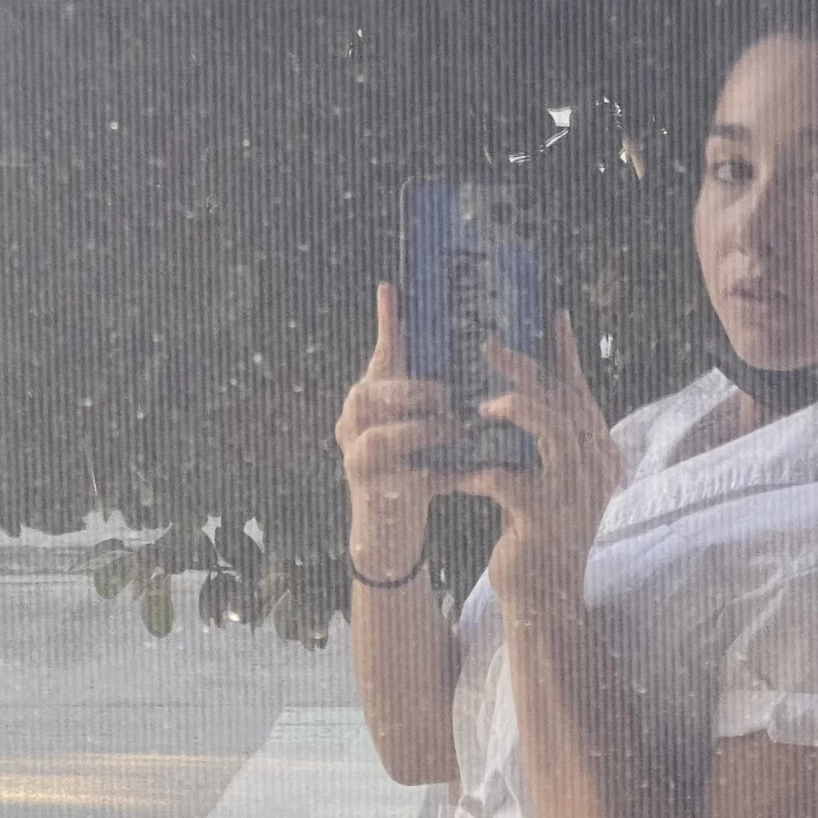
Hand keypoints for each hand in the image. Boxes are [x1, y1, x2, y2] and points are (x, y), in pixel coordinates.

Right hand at [334, 282, 466, 574]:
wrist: (389, 530)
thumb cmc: (410, 463)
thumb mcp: (416, 419)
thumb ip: (429, 384)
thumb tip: (465, 335)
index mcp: (367, 397)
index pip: (381, 355)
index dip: (387, 322)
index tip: (393, 288)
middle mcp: (352, 423)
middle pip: (376, 395)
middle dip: (417, 392)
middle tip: (451, 396)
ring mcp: (357, 459)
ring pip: (387, 436)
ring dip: (427, 432)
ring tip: (457, 433)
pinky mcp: (373, 493)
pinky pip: (407, 477)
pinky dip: (440, 475)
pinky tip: (465, 473)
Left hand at [450, 310, 625, 609]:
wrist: (543, 600)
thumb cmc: (535, 535)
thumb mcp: (544, 481)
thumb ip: (541, 443)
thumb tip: (514, 392)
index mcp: (598, 456)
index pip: (581, 394)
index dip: (566, 355)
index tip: (552, 317)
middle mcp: (595, 469)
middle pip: (564, 401)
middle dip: (527, 368)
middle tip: (489, 344)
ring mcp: (575, 493)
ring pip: (552, 428)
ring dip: (514, 407)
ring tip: (479, 403)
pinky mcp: (545, 517)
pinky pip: (507, 477)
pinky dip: (474, 469)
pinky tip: (448, 472)